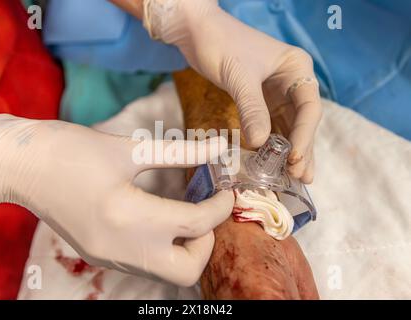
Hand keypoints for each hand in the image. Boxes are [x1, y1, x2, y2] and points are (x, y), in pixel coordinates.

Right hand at [0, 110, 233, 285]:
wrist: (19, 166)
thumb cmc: (68, 150)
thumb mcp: (127, 149)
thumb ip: (178, 152)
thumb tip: (217, 146)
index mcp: (128, 217)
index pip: (195, 224)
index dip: (220, 206)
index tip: (227, 188)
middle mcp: (121, 248)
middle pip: (187, 270)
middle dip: (206, 241)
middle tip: (204, 209)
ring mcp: (109, 257)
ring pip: (166, 271)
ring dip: (186, 246)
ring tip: (185, 210)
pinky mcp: (100, 255)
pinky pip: (146, 263)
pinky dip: (163, 246)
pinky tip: (160, 217)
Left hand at [143, 0, 321, 181]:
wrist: (197, 31)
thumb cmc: (221, 43)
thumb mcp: (239, 77)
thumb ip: (252, 109)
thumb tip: (262, 144)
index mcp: (296, 68)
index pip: (308, 107)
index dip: (304, 135)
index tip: (295, 158)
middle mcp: (291, 81)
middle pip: (301, 121)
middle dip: (301, 149)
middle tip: (301, 178)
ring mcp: (276, 92)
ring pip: (287, 126)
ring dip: (288, 151)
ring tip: (294, 178)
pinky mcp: (259, 100)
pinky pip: (269, 125)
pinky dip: (270, 144)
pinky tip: (272, 163)